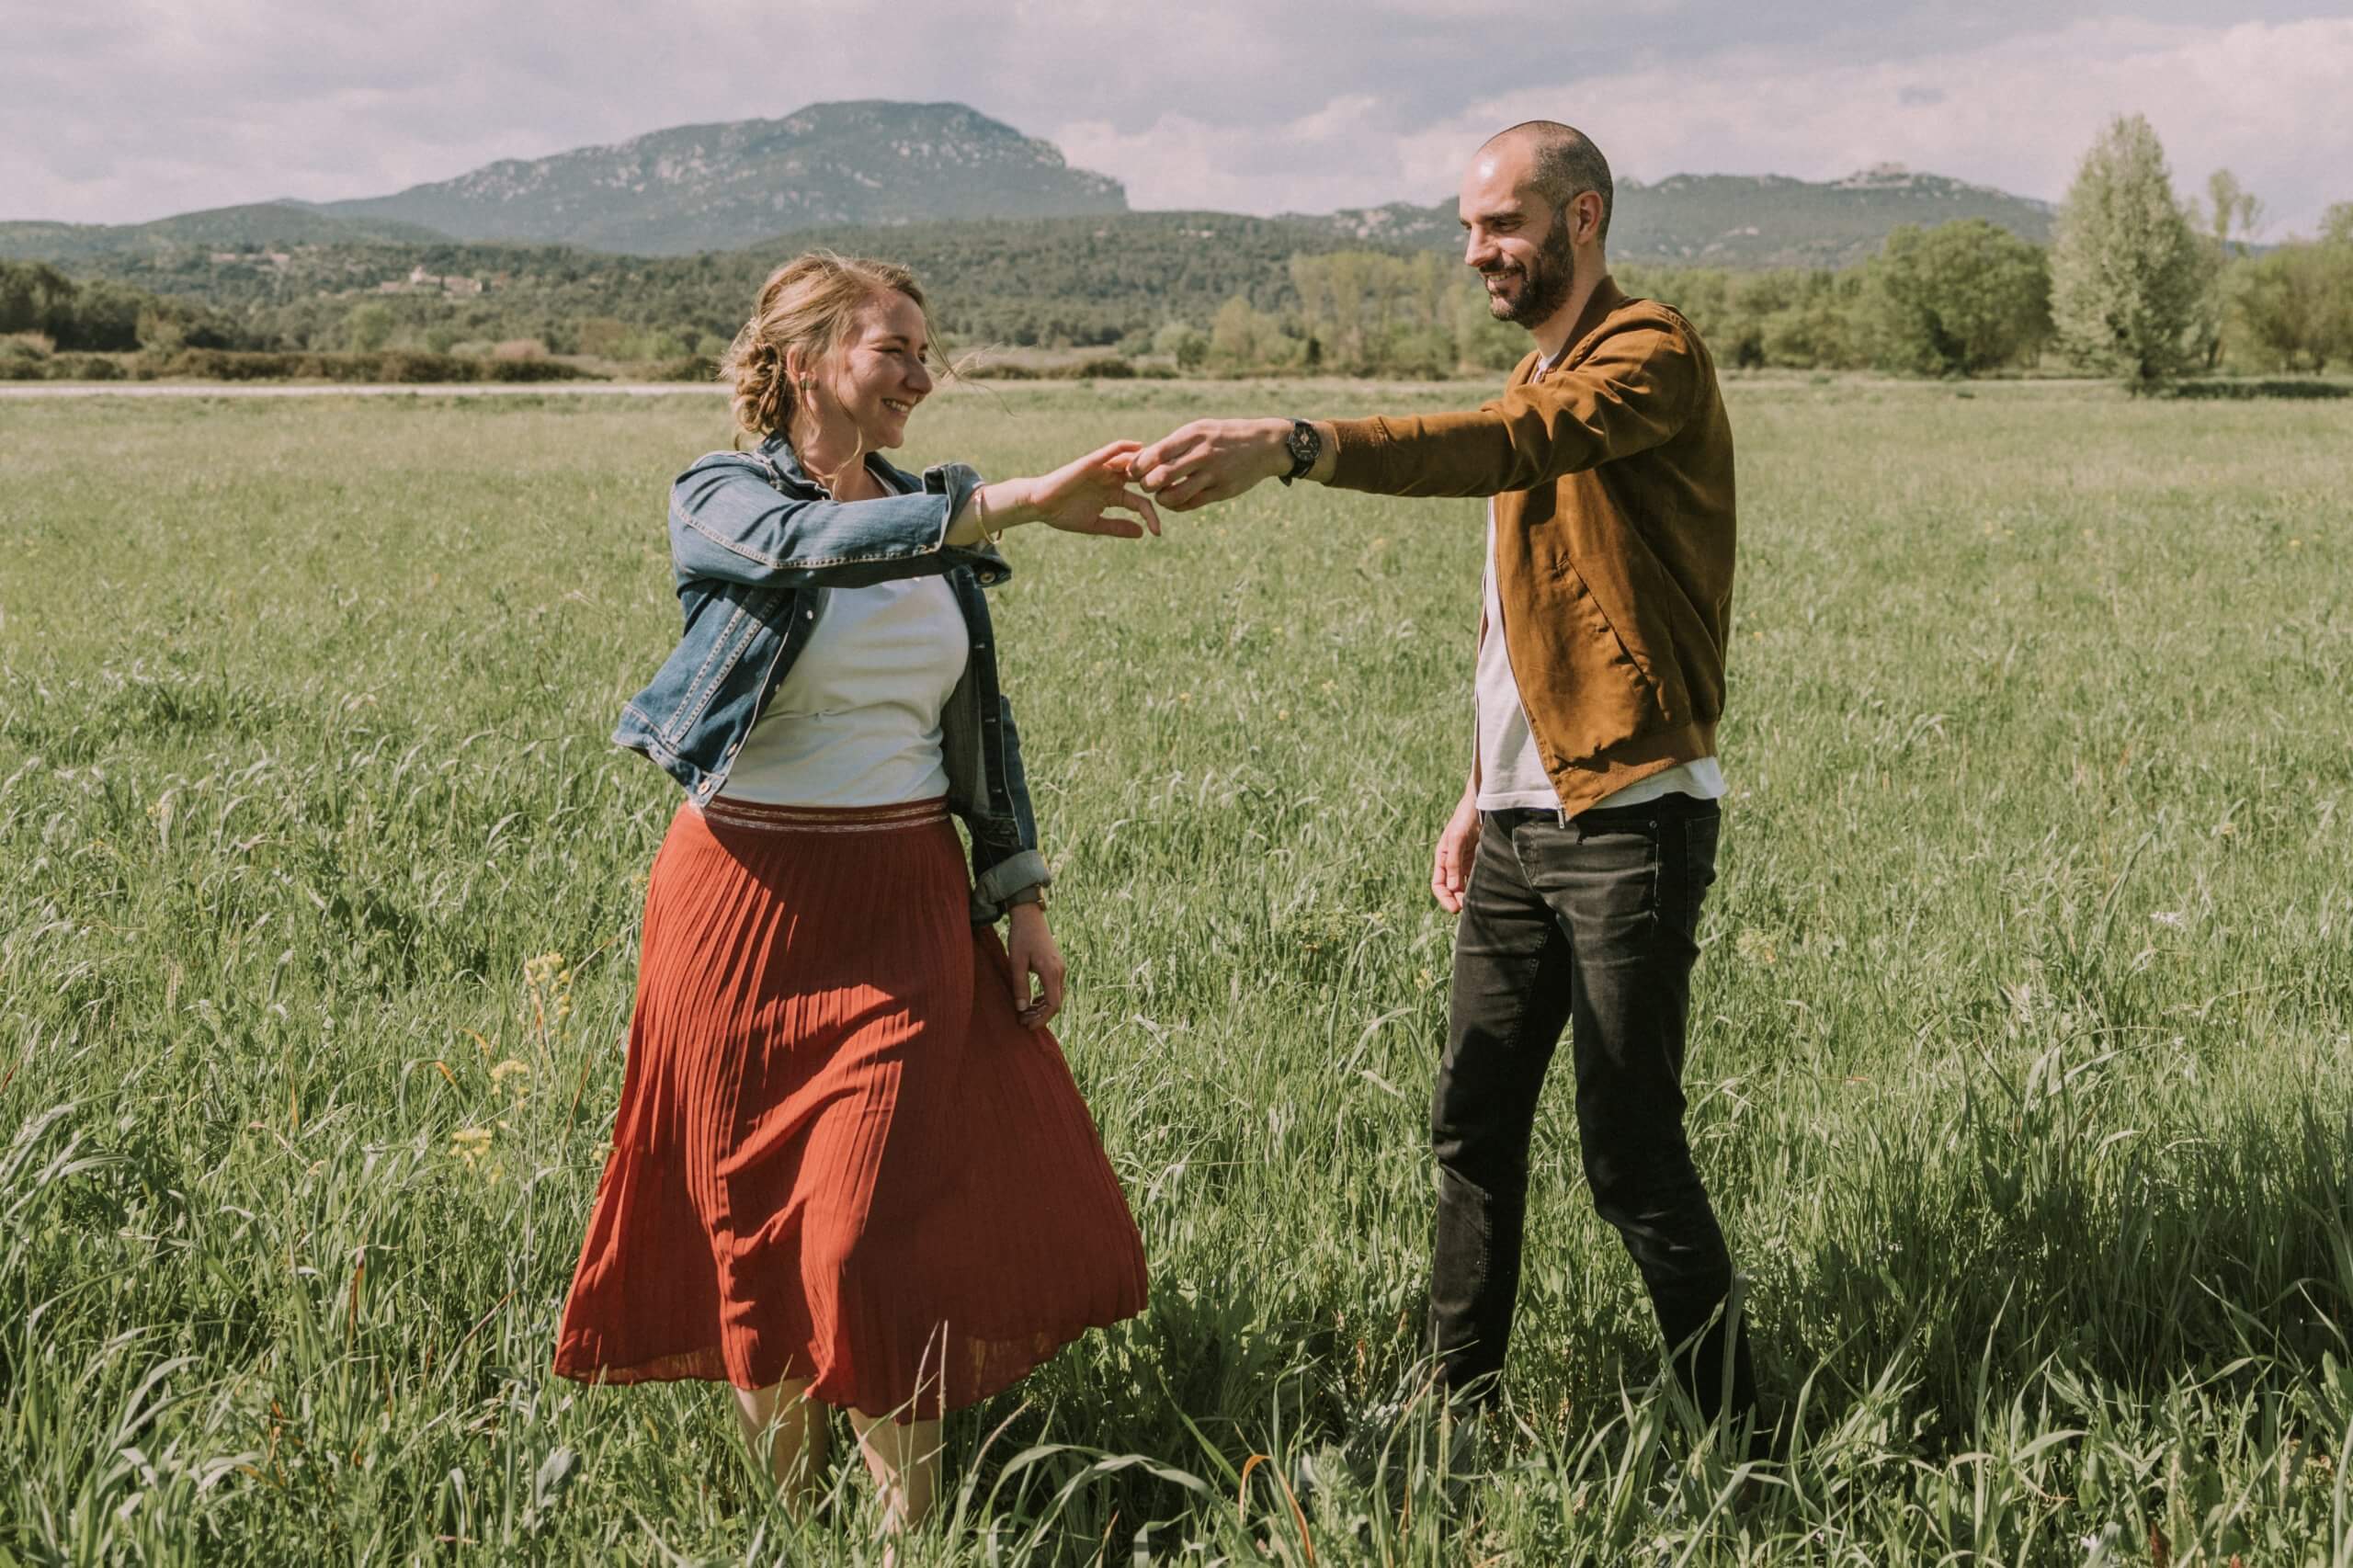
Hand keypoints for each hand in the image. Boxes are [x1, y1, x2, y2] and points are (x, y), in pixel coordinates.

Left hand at [1004, 903, 1065, 1028]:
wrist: (1029, 916)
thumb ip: (1019, 986)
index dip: (1042, 1019)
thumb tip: (1021, 1009)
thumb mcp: (1016, 962)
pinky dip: (1044, 998)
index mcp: (1051, 971)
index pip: (1053, 1005)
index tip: (1027, 1026)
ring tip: (1024, 1014)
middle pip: (1056, 1003)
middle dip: (1040, 1016)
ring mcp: (1060, 968)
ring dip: (1042, 1008)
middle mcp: (1060, 971)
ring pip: (1056, 996)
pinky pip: (1054, 988)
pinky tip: (1031, 1001)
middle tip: (1022, 1021)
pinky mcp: (1056, 965)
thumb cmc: (1021, 937)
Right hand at [1009, 441, 1162, 538]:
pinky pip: (1110, 451)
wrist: (1040, 505)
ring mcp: (1103, 469)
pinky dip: (1124, 447)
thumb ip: (1118, 527)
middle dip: (1159, 479)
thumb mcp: (1095, 525)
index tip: (1158, 533)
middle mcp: (1112, 480)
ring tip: (1164, 466)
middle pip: (1142, 476)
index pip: (1140, 502)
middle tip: (1179, 482)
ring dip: (1147, 462)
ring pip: (1130, 462)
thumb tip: (1143, 534)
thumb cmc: (1064, 515)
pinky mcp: (1091, 462)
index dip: (1151, 515)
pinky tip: (1139, 447)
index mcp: (1114, 495)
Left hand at [1128, 418, 1292, 511]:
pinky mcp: (1222, 491)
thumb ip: (1173, 445)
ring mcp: (1214, 474)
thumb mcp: (1200, 430)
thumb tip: (1140, 458)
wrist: (1264, 445)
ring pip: (1175, 495)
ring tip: (1160, 495)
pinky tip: (1174, 501)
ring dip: (1161, 499)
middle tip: (1145, 485)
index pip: (1156, 453)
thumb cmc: (1223, 436)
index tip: (1133, 471)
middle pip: (1161, 477)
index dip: (1138, 466)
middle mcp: (1203, 454)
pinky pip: (1191, 504)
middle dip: (1146, 484)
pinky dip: (1177, 505)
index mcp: (1193, 435)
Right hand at [1431, 788, 1480, 913]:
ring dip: (1469, 897)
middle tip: (1470, 911)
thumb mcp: (1457, 838)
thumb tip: (1452, 887)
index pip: (1438, 885)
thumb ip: (1453, 862)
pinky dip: (1480, 888)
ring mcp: (1466, 862)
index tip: (1455, 909)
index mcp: (1442, 858)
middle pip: (1452, 889)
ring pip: (1465, 886)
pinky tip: (1488, 894)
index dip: (1444, 898)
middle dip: (1458, 901)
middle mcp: (1453, 863)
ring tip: (1480, 907)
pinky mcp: (1479, 860)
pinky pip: (1477, 878)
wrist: (1482, 803)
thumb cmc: (1465, 818)